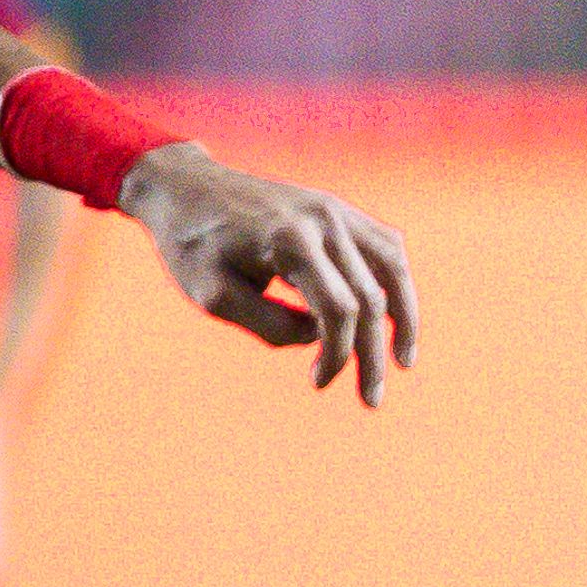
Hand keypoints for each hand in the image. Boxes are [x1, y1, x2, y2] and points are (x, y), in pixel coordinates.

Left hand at [121, 146, 419, 404]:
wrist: (182, 185)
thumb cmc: (191, 244)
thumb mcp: (214, 296)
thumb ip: (271, 325)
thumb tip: (319, 339)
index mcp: (289, 240)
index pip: (339, 310)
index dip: (338, 355)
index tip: (317, 382)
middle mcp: (322, 219)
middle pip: (370, 297)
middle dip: (372, 355)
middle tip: (370, 401)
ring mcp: (333, 208)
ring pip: (392, 267)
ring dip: (404, 317)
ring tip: (404, 360)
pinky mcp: (334, 206)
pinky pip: (383, 245)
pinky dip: (395, 281)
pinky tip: (394, 313)